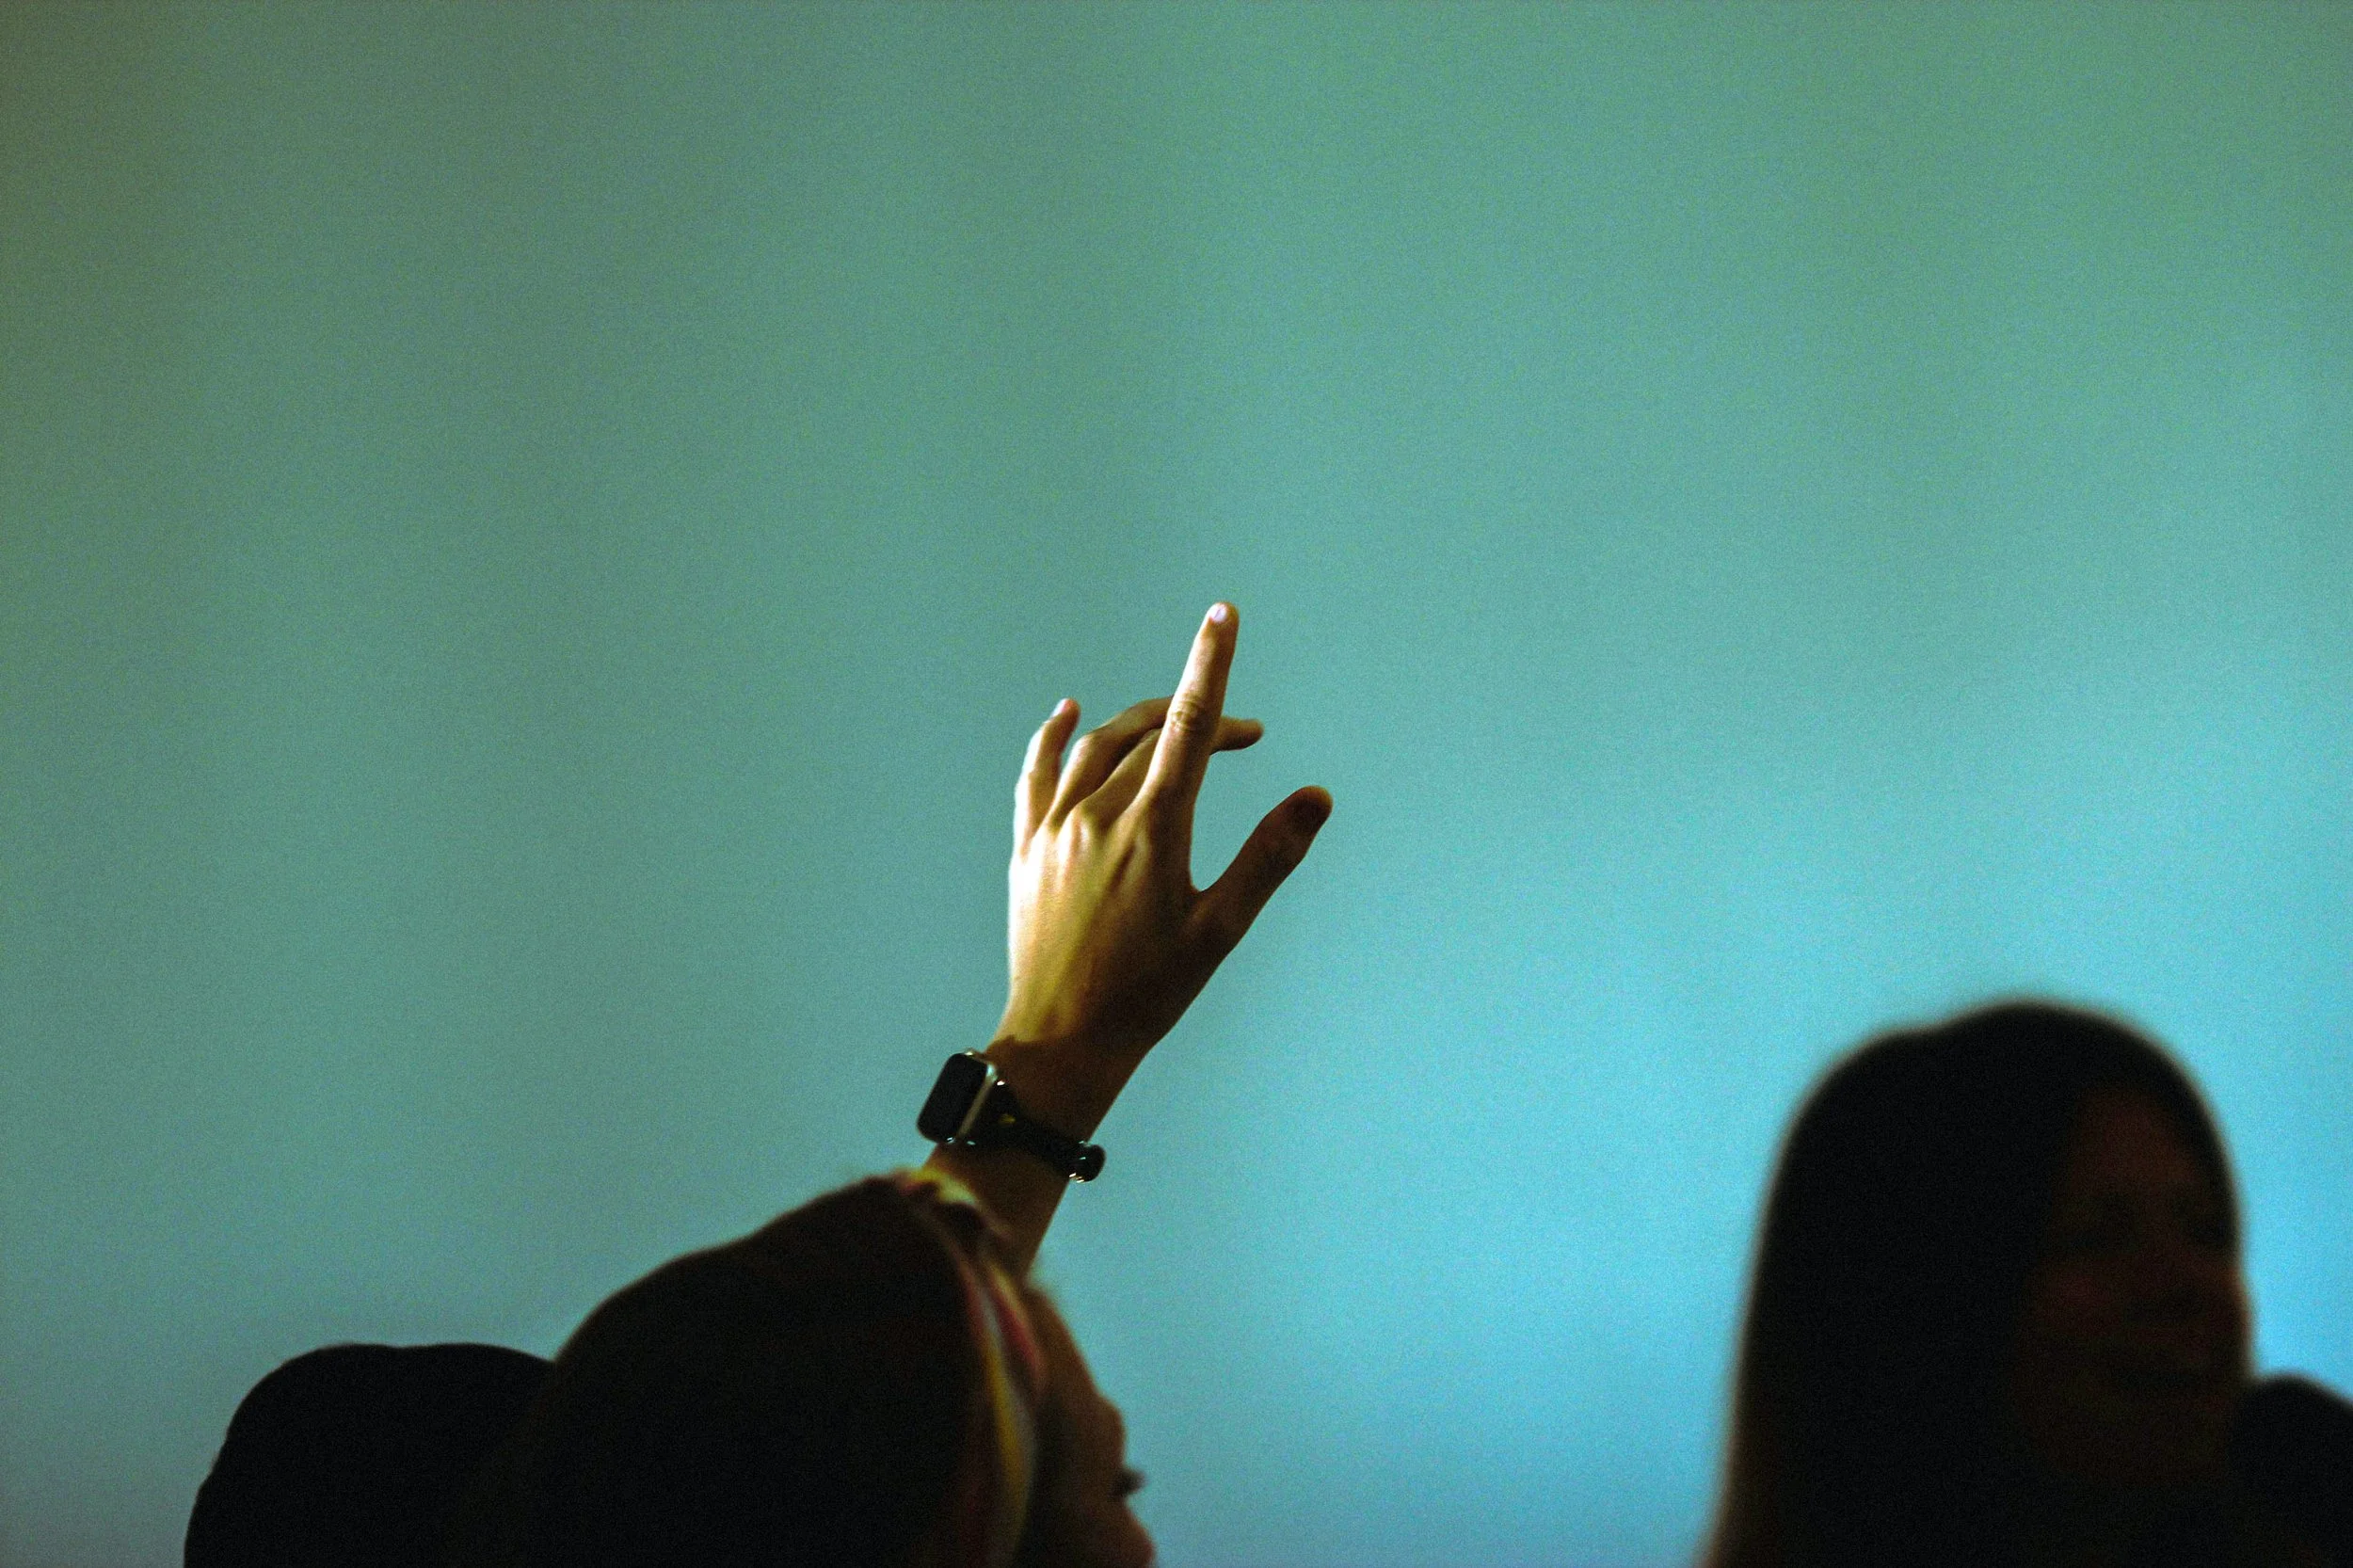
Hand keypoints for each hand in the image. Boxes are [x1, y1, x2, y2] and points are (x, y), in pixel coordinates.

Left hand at [992, 603, 1330, 1134]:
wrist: (1063, 1041)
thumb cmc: (1150, 994)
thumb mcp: (1221, 930)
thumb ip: (1269, 857)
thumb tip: (1316, 797)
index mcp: (1152, 830)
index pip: (1189, 726)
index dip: (1209, 664)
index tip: (1222, 614)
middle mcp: (1097, 816)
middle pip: (1150, 731)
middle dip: (1201, 717)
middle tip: (1245, 737)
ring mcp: (1054, 829)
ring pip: (1098, 747)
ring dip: (1143, 725)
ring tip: (1180, 730)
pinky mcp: (1027, 848)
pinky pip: (1037, 773)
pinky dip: (1056, 737)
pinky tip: (1069, 713)